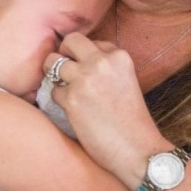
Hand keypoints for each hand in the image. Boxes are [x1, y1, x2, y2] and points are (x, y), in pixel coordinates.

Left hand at [44, 33, 170, 186]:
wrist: (137, 150)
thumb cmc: (132, 120)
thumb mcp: (127, 81)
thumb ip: (108, 67)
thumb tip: (81, 61)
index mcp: (120, 56)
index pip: (94, 43)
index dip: (87, 57)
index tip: (90, 72)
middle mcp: (102, 62)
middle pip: (70, 40)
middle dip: (64, 52)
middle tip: (65, 69)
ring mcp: (85, 78)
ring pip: (53, 62)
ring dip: (54, 75)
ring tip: (65, 88)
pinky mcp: (71, 99)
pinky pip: (53, 90)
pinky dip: (59, 100)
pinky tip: (73, 111)